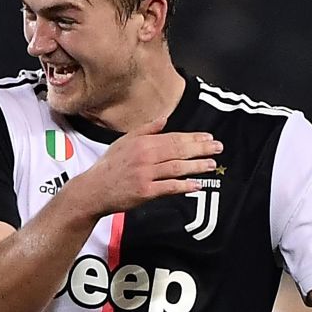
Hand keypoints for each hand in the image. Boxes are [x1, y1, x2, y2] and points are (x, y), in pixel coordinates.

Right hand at [75, 118, 221, 215]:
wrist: (93, 190)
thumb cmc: (109, 167)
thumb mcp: (124, 142)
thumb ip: (145, 130)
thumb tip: (164, 119)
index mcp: (141, 143)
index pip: (172, 137)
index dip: (192, 137)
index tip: (208, 137)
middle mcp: (144, 156)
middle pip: (178, 150)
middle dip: (200, 149)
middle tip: (218, 148)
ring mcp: (145, 174)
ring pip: (176, 168)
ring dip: (196, 166)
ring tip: (211, 165)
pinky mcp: (144, 191)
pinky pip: (169, 187)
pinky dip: (184, 185)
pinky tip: (196, 185)